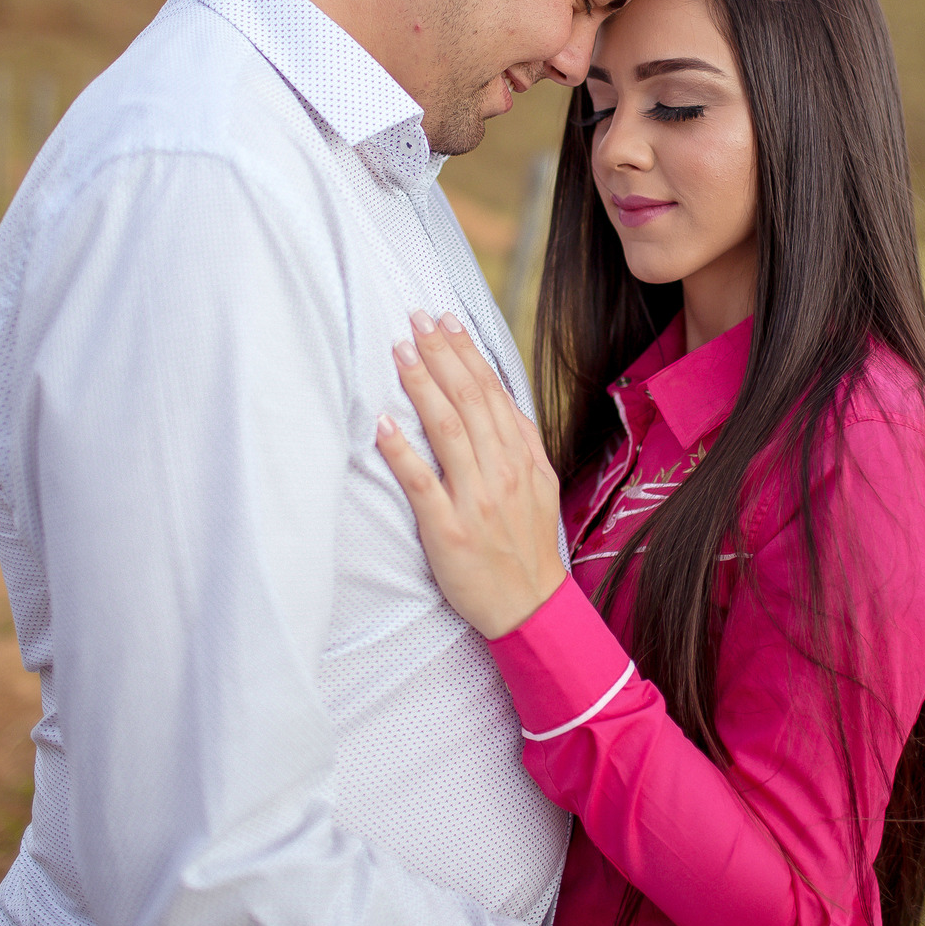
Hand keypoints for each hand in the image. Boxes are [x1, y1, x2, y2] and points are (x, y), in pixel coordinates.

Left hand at [376, 311, 566, 638]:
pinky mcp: (448, 530)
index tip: (445, 320)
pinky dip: (401, 450)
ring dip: (421, 386)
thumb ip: (521, 441)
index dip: (466, 352)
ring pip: (446, 430)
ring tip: (399, 351)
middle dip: (440, 354)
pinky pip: (421, 482)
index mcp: (522, 457)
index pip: (491, 391)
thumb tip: (499, 397)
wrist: (531, 606)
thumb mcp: (541, 485)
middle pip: (468, 400)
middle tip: (415, 319)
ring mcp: (475, 500)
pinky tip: (383, 423)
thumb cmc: (527, 543)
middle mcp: (501, 472)